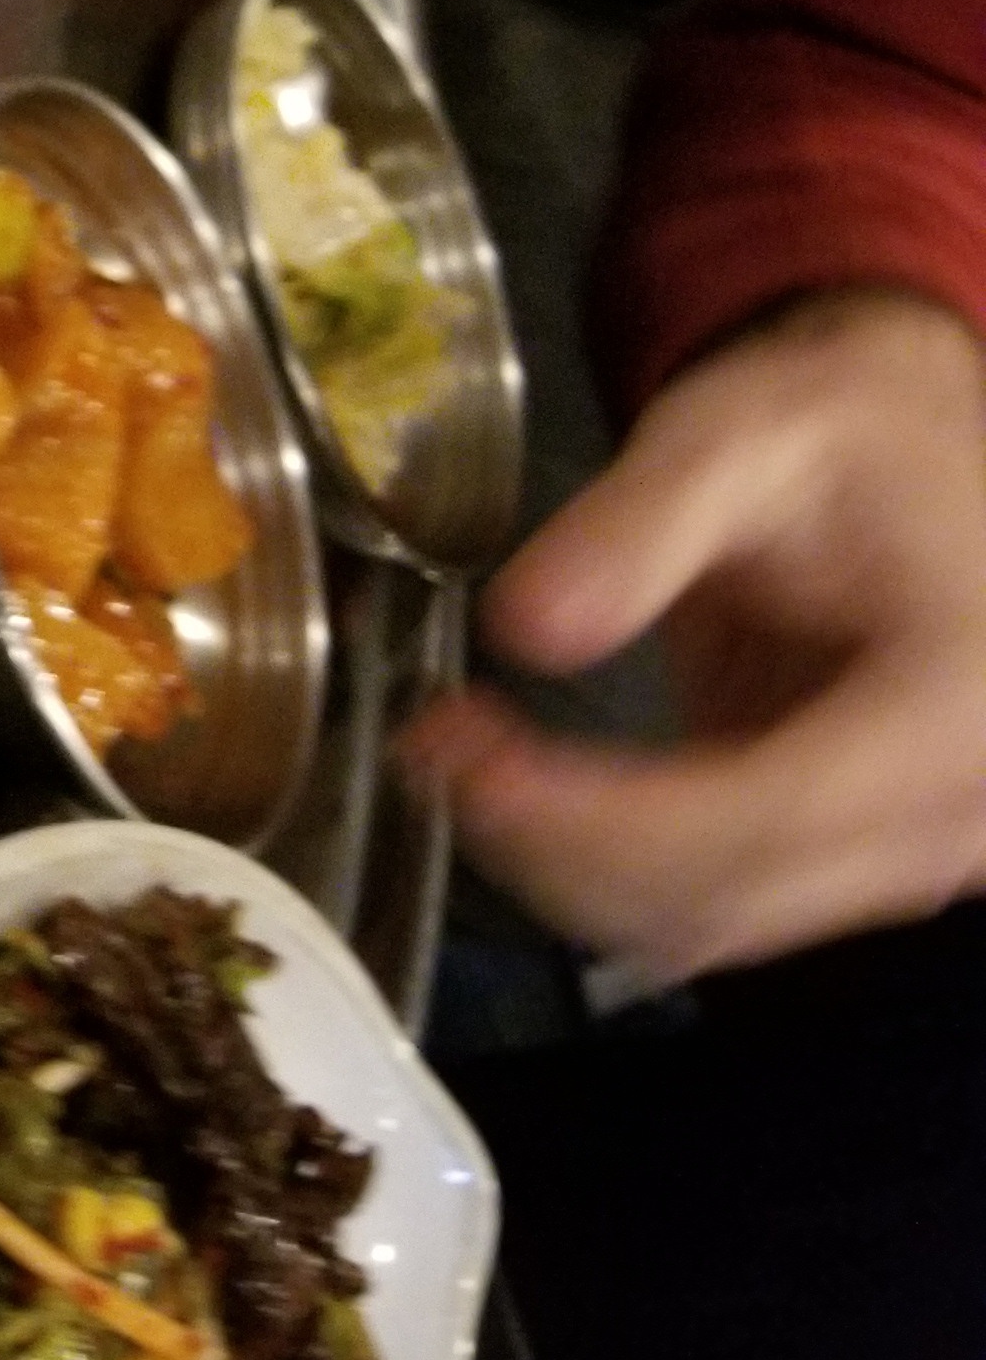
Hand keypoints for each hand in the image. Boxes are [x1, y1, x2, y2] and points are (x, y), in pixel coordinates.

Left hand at [402, 287, 985, 976]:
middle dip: (550, 843)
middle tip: (426, 748)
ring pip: (709, 924)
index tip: (456, 755)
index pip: (756, 820)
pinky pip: (719, 904)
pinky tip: (522, 786)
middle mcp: (951, 818)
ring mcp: (908, 858)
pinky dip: (605, 863)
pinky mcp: (855, 866)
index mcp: (950, 711)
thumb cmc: (847, 436)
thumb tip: (522, 627)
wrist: (922, 459)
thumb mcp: (742, 434)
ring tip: (456, 758)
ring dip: (563, 865)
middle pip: (723, 898)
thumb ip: (635, 526)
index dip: (587, 816)